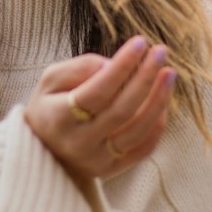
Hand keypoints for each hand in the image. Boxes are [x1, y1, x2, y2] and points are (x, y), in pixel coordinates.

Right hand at [23, 37, 176, 180]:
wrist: (43, 151)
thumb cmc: (49, 107)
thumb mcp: (50, 81)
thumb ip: (79, 68)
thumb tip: (113, 65)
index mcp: (59, 119)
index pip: (97, 91)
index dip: (121, 66)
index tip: (140, 42)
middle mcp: (79, 143)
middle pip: (122, 110)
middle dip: (145, 78)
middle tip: (160, 52)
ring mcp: (97, 160)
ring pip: (138, 131)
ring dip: (158, 100)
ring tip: (168, 73)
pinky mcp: (113, 169)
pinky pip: (144, 148)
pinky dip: (157, 124)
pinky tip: (161, 101)